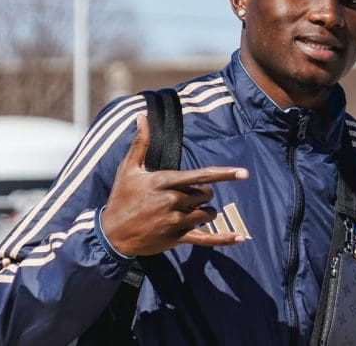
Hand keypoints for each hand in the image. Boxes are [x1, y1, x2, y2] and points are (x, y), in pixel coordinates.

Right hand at [101, 114, 248, 256]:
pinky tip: (240, 238)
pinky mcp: (176, 239)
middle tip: (190, 195)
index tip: (244, 173)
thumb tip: (141, 116)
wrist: (111, 234)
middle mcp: (172, 201)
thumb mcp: (128, 169)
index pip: (201, 176)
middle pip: (206, 194)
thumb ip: (140, 142)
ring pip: (207, 214)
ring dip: (206, 212)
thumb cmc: (121, 198)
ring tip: (191, 212)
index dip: (224, 174)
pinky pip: (206, 239)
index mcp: (164, 182)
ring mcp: (175, 221)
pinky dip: (224, 239)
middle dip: (204, 193)